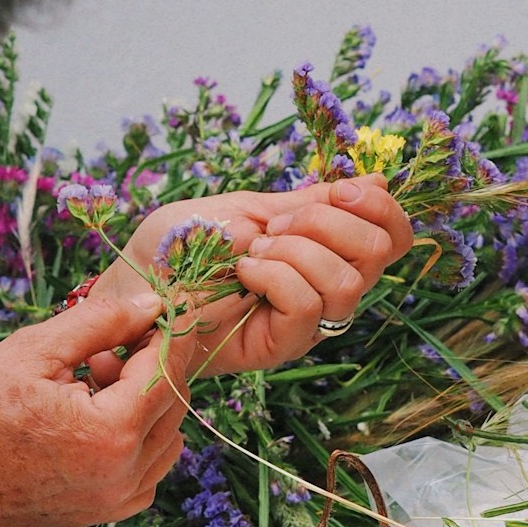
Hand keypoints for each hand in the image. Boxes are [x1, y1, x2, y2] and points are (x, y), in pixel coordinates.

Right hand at [0, 287, 211, 526]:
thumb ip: (101, 322)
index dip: (163, 334)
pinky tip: (88, 417)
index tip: (151, 310)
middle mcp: (125, 476)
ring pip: (166, 438)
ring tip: (90, 381)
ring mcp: (116, 502)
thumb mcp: (33, 351)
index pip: (167, 371)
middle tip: (105, 346)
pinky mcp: (103, 513)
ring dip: (144, 403)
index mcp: (111, 434)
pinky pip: (147, 468)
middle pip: (174, 406)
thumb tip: (152, 303)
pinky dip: (135, 437)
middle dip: (151, 367)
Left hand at [97, 179, 413, 377]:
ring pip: (347, 282)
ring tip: (252, 252)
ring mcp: (308, 321)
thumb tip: (377, 181)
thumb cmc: (181, 244)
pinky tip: (245, 272)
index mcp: (328, 251)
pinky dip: (275, 276)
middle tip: (272, 227)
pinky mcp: (282, 345)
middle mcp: (328, 289)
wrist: (134, 280)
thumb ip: (311, 201)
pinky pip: (308, 305)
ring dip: (295, 251)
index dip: (378, 206)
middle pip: (380, 253)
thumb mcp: (251, 208)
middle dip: (325, 222)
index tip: (335, 192)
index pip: (393, 235)